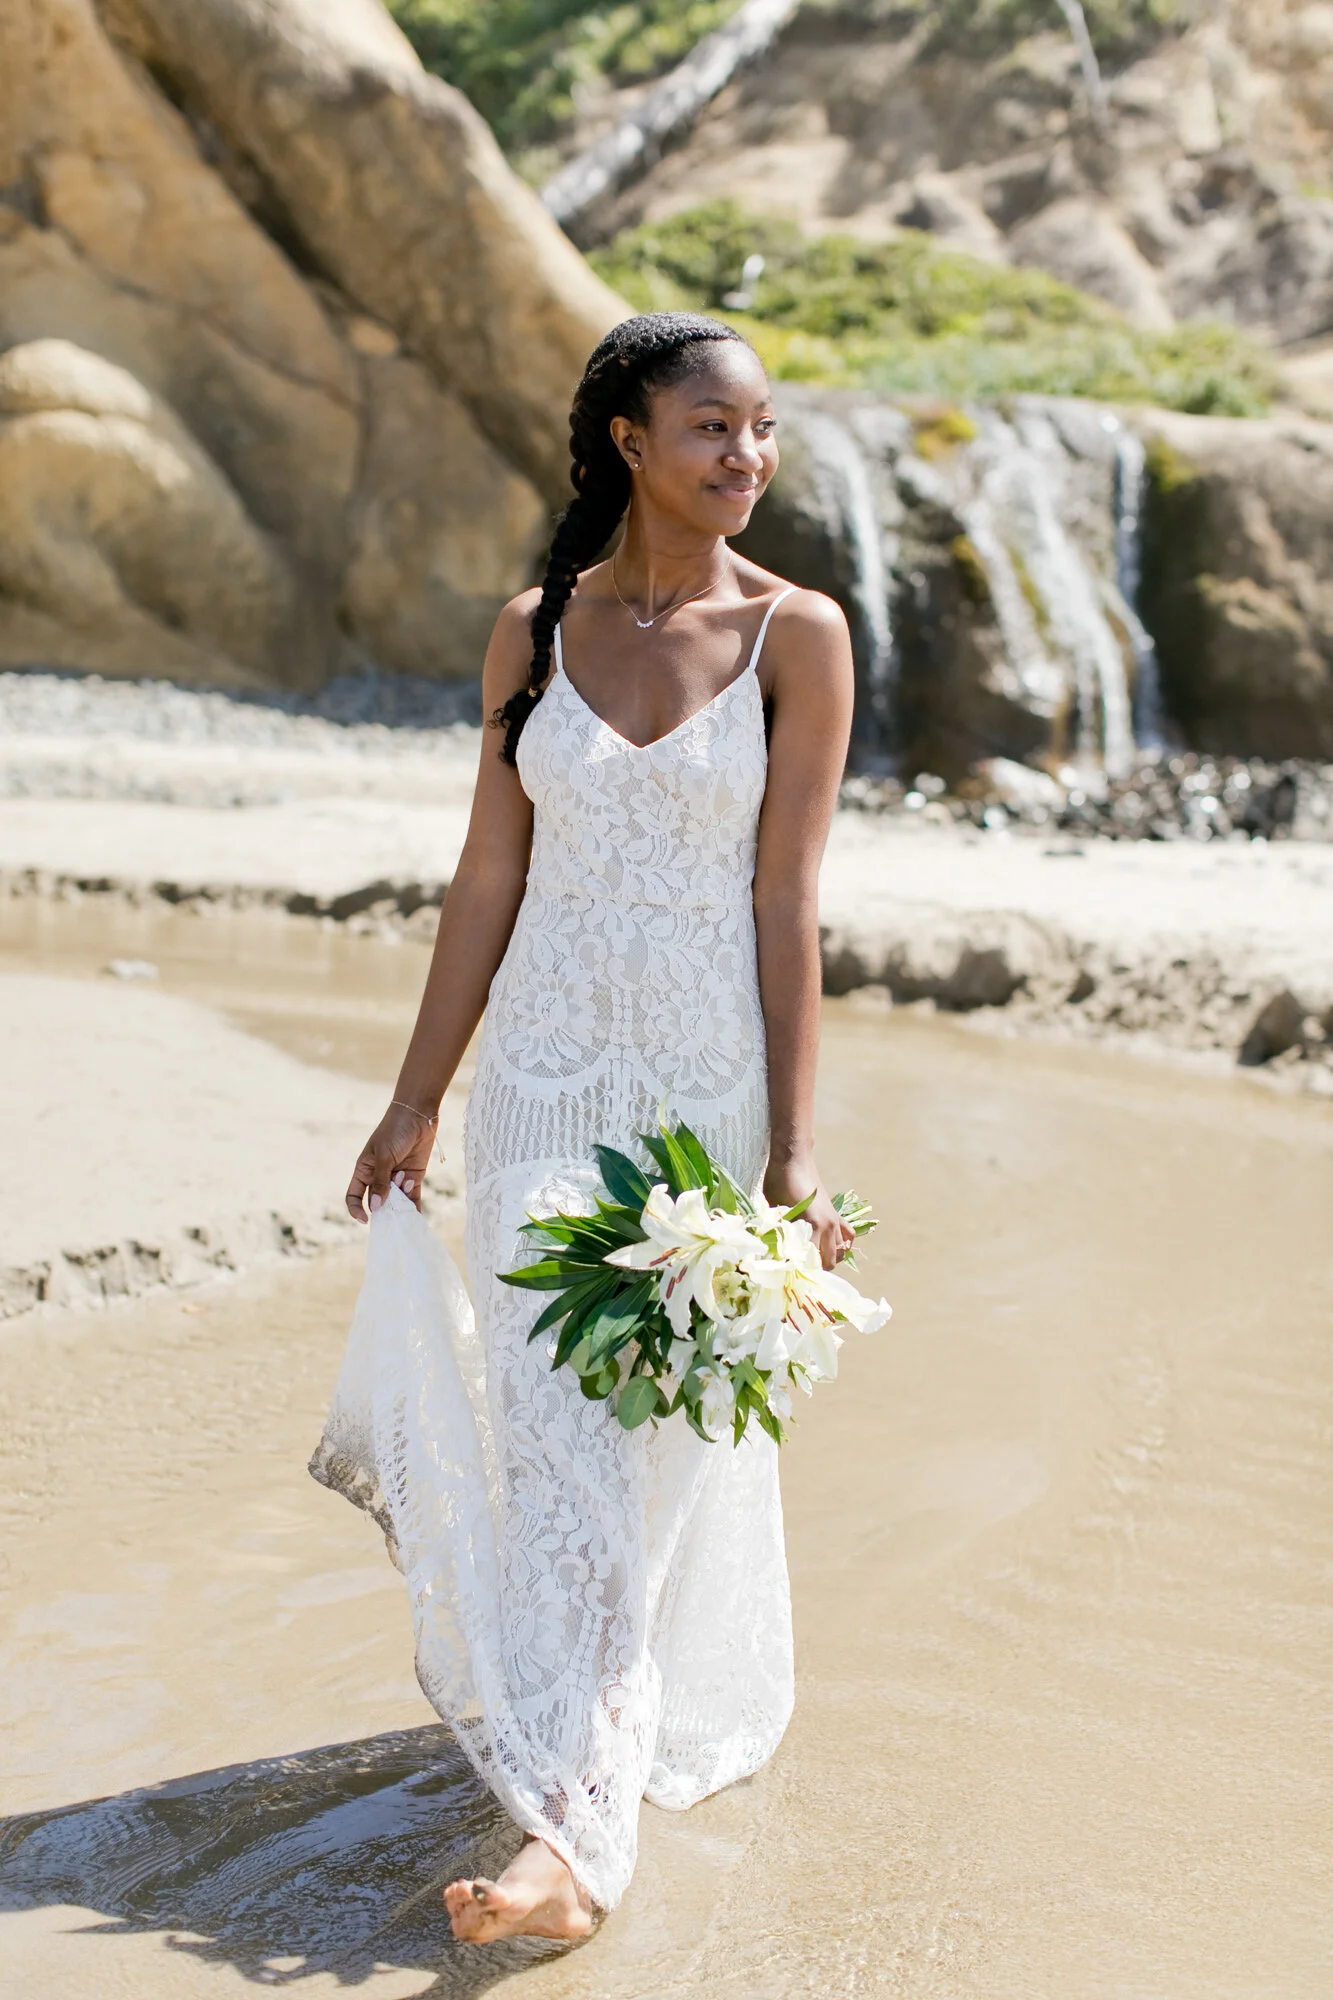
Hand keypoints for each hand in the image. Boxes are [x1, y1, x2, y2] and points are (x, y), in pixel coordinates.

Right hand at [346, 1102, 437, 1221]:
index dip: (356, 1209)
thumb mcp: (384, 1156)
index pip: (354, 1195)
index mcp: (364, 1170)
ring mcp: (396, 1178)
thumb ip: (381, 1182)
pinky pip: (412, 1197)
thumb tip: (375, 1207)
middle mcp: (379, 1177)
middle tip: (393, 1206)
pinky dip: (414, 1207)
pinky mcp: (413, 1177)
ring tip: (405, 1180)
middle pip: (377, 1201)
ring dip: (400, 1202)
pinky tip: (417, 1215)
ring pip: (396, 1202)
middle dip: (384, 1208)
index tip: (365, 1220)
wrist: (418, 1114)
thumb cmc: (395, 1130)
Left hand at [763, 1156, 853, 1270]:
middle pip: (828, 1262)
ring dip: (826, 1258)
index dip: (797, 1269)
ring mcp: (834, 1220)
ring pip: (839, 1252)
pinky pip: (848, 1236)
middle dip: (813, 1268)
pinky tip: (829, 1246)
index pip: (810, 1262)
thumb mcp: (775, 1211)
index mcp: (813, 1226)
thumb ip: (780, 1234)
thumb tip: (777, 1256)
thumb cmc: (779, 1183)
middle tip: (795, 1266)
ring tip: (808, 1258)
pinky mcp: (836, 1215)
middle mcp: (828, 1226)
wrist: (793, 1159)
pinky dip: (842, 1245)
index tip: (785, 1270)